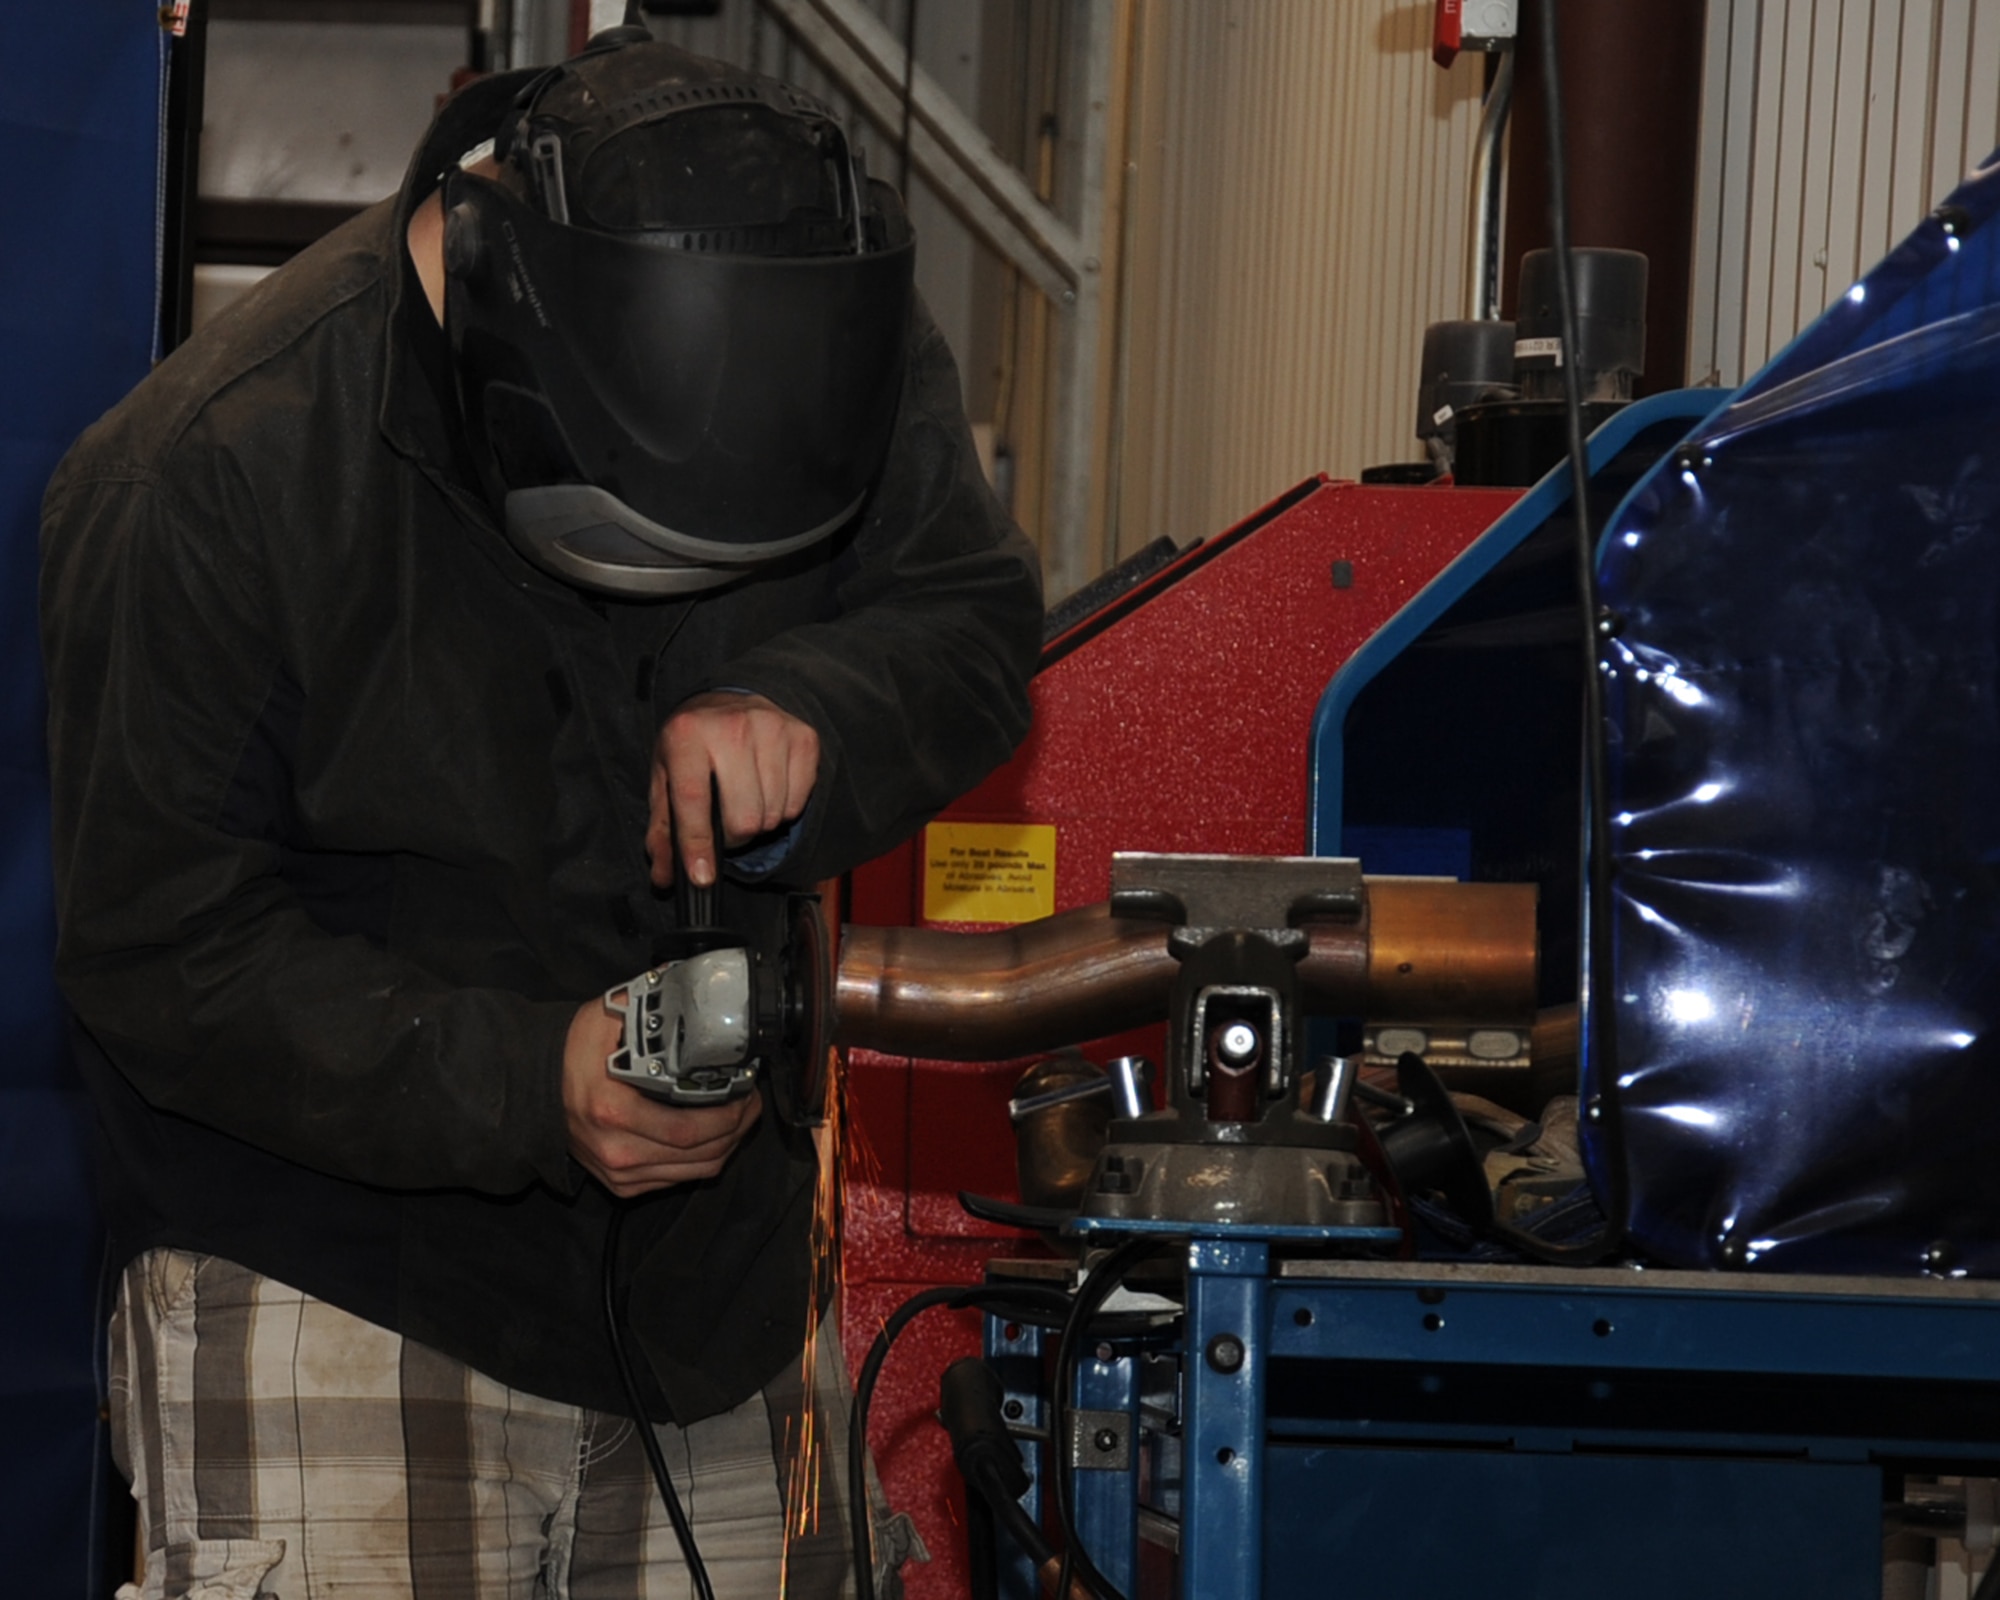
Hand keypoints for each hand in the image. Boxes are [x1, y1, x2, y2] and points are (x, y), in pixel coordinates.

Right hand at [561, 1000, 763, 1196]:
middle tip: (750, 1102)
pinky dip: (702, 1159)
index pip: (690, 1129)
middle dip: (738, 1127)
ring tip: (738, 1117)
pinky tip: (711, 1135)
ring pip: (696, 1171)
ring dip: (727, 1145)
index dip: (731, 1115)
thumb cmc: (572, 1052)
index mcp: (613, 1111)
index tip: (746, 1091)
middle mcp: (617, 1149)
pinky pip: (677, 1179)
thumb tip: (690, 984)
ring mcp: (619, 1171)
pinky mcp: (622, 1183)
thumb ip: (650, 1004)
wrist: (534, 1085)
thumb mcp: (608, 1018)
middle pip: (702, 1154)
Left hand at [647, 691, 818, 888]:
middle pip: (744, 816)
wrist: (731, 699)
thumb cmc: (694, 746)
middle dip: (735, 836)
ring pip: (773, 814)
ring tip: (745, 804)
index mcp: (687, 734)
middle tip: (726, 825)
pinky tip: (768, 791)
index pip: (694, 799)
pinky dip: (782, 809)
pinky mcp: (803, 737)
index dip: (697, 844)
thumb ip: (663, 830)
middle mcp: (732, 727)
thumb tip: (665, 876)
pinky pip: (797, 803)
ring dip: (759, 823)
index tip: (702, 877)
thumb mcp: (666, 780)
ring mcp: (773, 729)